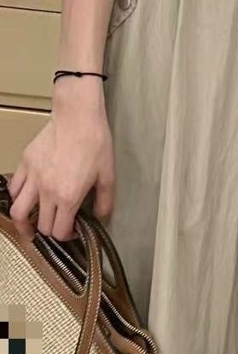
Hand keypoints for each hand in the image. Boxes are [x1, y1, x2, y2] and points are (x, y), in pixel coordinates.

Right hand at [8, 77, 114, 242]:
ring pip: (18, 211)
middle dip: (50, 231)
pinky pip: (14, 188)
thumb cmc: (96, 144)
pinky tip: (25, 198)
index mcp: (68, 197)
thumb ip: (104, 201)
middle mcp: (47, 191)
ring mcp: (32, 178)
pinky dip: (17, 198)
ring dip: (23, 222)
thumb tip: (101, 217)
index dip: (67, 237)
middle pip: (41, 225)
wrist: (78, 117)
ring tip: (28, 226)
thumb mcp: (108, 176)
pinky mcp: (25, 164)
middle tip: (57, 227)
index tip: (73, 231)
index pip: (60, 231)